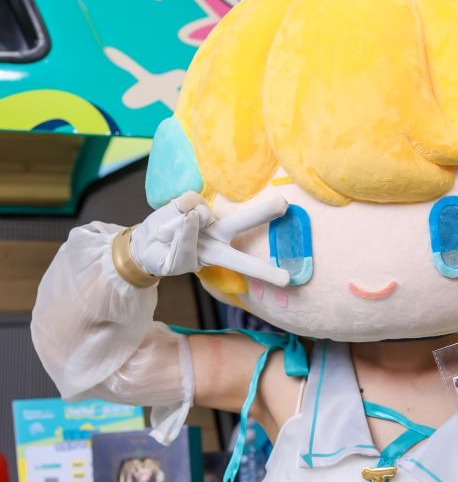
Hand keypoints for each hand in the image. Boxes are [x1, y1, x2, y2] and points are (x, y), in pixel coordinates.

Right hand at [129, 192, 289, 286]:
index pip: (244, 263)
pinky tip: (167, 224)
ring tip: (166, 238)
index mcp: (218, 255)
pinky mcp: (191, 200)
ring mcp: (205, 216)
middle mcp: (218, 233)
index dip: (265, 271)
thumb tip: (196, 215)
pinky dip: (171, 218)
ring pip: (202, 212)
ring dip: (178, 230)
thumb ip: (184, 243)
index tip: (287, 280)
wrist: (145, 244)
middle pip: (241, 222)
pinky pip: (181, 207)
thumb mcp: (171, 262)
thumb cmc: (164, 256)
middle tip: (285, 204)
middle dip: (262, 213)